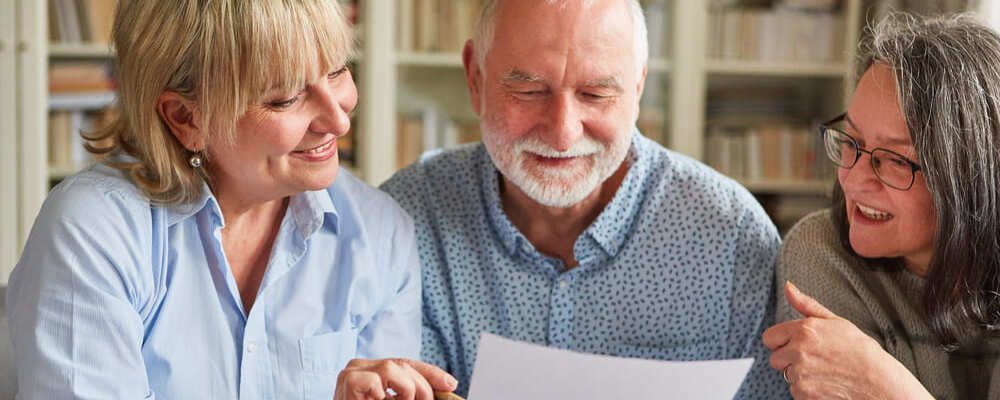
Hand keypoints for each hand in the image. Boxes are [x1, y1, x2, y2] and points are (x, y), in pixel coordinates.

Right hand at [334, 358, 457, 399]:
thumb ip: (409, 395)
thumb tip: (446, 387)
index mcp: (370, 371)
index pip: (405, 364)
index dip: (429, 373)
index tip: (451, 384)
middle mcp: (359, 367)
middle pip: (402, 364)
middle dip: (422, 386)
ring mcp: (351, 371)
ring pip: (393, 367)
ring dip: (407, 391)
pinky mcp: (347, 380)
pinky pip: (377, 381)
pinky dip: (385, 395)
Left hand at [762, 282, 932, 399]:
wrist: (878, 381)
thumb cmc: (859, 350)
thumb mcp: (834, 321)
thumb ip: (806, 304)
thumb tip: (788, 287)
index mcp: (804, 330)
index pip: (769, 338)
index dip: (780, 342)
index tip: (793, 345)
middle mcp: (798, 351)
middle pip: (775, 359)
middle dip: (789, 360)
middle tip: (813, 360)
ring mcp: (800, 374)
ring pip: (787, 376)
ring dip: (800, 376)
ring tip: (824, 372)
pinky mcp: (804, 393)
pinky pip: (795, 392)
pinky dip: (807, 391)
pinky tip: (825, 384)